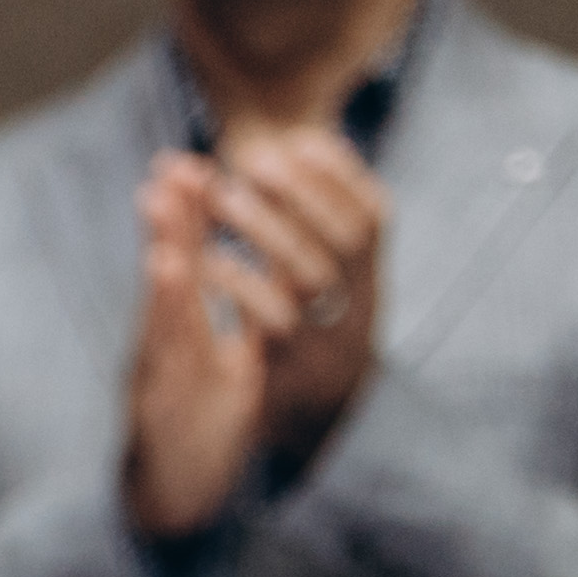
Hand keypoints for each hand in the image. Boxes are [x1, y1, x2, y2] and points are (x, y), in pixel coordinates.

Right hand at [120, 151, 283, 542]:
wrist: (167, 506)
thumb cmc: (196, 438)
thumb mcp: (223, 375)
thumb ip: (231, 328)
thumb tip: (255, 283)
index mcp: (182, 339)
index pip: (186, 267)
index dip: (187, 217)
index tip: (187, 164)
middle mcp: (164, 349)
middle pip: (167, 273)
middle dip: (170, 215)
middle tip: (170, 159)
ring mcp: (158, 373)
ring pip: (161, 300)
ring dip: (162, 242)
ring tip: (160, 196)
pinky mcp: (157, 403)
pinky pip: (162, 346)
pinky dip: (164, 304)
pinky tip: (165, 265)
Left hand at [211, 126, 388, 469]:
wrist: (311, 436)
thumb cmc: (312, 344)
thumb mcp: (334, 291)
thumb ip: (320, 229)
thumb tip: (311, 146)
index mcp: (371, 282)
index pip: (374, 217)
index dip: (342, 177)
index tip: (301, 140)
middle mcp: (362, 310)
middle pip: (344, 240)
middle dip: (300, 192)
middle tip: (251, 157)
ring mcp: (330, 342)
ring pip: (309, 276)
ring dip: (265, 229)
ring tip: (221, 193)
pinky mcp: (291, 374)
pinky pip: (270, 324)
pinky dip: (239, 285)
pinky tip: (203, 259)